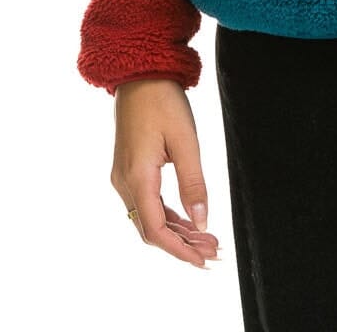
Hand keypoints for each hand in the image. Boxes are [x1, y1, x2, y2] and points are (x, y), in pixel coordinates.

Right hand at [110, 78, 220, 268]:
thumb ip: (194, 183)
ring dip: (176, 231)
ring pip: (148, 218)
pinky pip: (146, 203)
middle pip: (151, 229)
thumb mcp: (186, 141)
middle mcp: (124, 183)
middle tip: (213, 251)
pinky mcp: (128, 169)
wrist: (139, 74)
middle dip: (181, 244)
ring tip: (206, 239)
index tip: (203, 261)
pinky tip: (188, 220)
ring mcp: (123, 177)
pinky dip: (167, 215)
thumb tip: (201, 222)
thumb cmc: (163, 101)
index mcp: (138, 177)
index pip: (156, 230)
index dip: (179, 250)